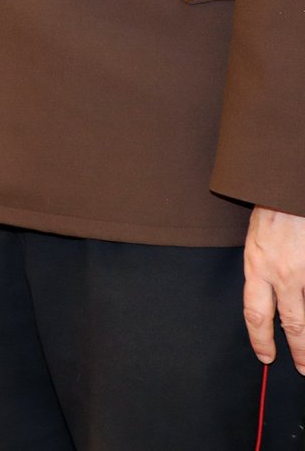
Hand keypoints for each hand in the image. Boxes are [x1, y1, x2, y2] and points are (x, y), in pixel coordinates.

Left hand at [244, 205, 304, 371]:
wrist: (287, 187)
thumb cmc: (273, 206)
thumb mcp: (257, 237)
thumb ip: (263, 266)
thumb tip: (270, 293)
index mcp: (257, 265)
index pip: (255, 313)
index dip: (260, 338)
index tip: (265, 356)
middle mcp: (281, 273)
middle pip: (292, 323)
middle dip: (299, 350)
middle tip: (303, 368)